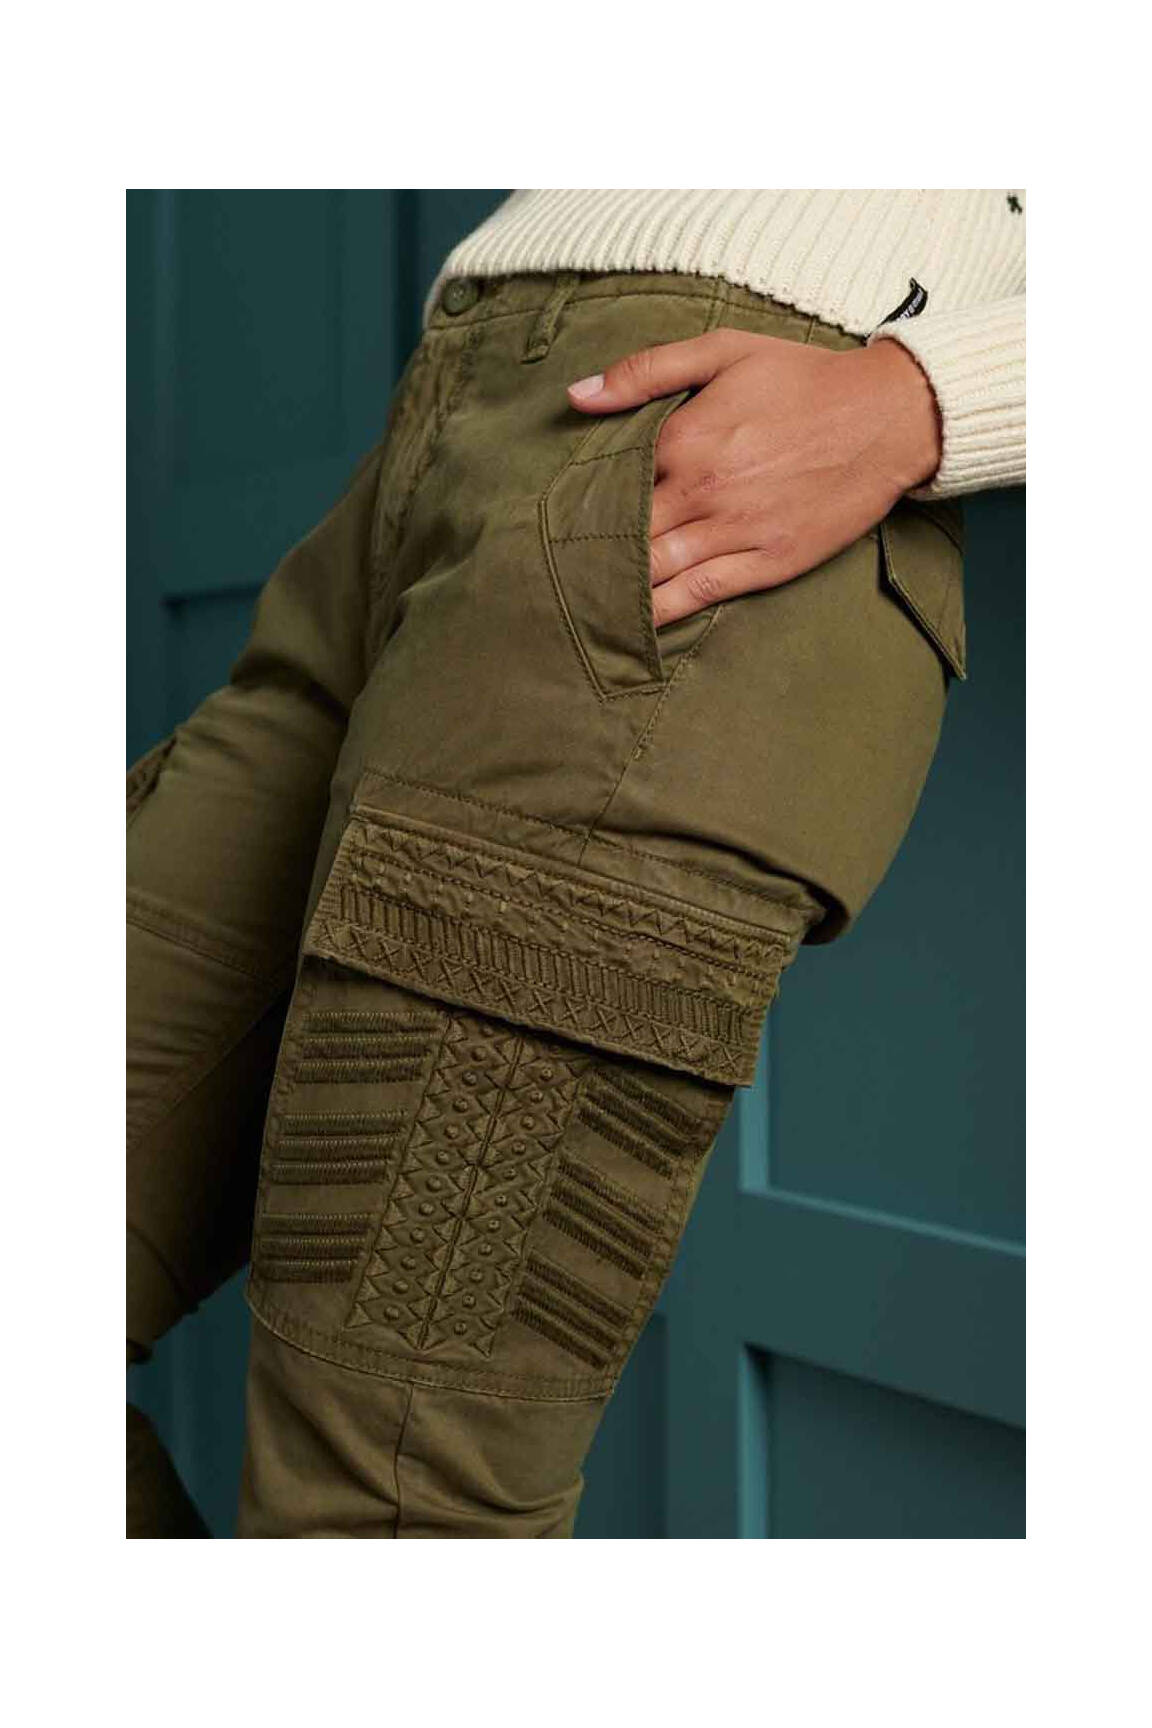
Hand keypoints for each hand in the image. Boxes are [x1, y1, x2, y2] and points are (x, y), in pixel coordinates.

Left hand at [567, 329, 941, 625]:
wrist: (888, 416)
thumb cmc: (803, 379)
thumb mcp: (724, 352)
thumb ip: (646, 372)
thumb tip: (577, 396)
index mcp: (684, 440)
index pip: (608, 481)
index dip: (578, 502)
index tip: (546, 520)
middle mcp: (703, 491)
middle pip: (623, 534)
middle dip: (585, 554)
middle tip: (544, 575)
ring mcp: (736, 531)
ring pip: (654, 572)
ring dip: (612, 591)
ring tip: (574, 607)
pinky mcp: (767, 563)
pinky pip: (700, 595)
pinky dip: (661, 614)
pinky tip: (631, 627)